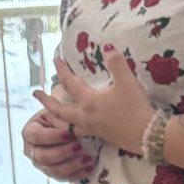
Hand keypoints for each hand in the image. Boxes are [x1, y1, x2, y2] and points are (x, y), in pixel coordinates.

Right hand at [21, 105, 94, 183]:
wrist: (69, 127)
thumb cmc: (62, 117)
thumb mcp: (59, 112)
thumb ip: (60, 116)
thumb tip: (69, 123)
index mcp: (30, 132)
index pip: (37, 136)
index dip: (53, 137)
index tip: (69, 134)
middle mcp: (32, 151)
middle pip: (43, 157)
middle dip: (63, 153)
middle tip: (79, 147)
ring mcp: (42, 165)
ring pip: (53, 171)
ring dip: (72, 165)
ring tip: (88, 158)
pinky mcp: (54, 174)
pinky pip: (64, 179)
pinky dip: (77, 174)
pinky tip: (89, 167)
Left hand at [35, 48, 156, 156]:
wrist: (147, 136)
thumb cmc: (135, 108)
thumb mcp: (127, 81)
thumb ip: (116, 62)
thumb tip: (106, 46)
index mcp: (88, 102)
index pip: (69, 83)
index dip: (61, 70)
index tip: (55, 60)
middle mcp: (85, 117)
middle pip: (59, 110)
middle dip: (46, 101)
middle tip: (36, 94)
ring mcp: (92, 129)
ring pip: (67, 124)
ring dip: (56, 117)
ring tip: (51, 112)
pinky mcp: (101, 136)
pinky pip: (78, 131)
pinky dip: (71, 126)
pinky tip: (75, 123)